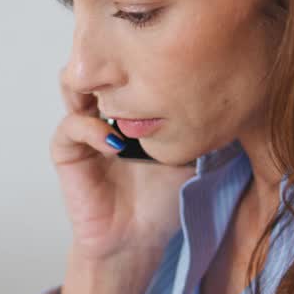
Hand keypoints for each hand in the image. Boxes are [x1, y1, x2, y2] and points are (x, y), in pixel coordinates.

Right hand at [50, 66, 195, 271]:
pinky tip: (114, 143)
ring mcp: (82, 128)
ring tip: (120, 101)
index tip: (162, 58)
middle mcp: (102, 108)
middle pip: (94, 62)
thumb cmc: (164, 198)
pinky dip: (90, 129)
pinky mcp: (67, 152)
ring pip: (72, 83)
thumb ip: (196, 120)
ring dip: (95, 87)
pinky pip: (70, 128)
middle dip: (112, 60)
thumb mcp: (190, 150)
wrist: (140, 239)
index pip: (123, 62)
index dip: (137, 54)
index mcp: (129, 104)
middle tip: (137, 70)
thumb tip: (225, 90)